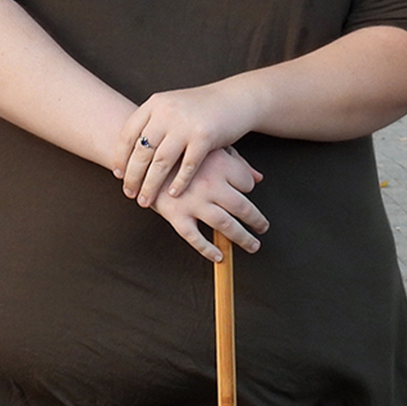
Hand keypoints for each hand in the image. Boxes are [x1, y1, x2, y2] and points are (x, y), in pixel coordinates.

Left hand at [118, 82, 260, 207]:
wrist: (235, 99)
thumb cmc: (201, 108)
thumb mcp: (171, 107)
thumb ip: (152, 123)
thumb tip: (128, 152)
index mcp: (155, 104)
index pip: (128, 134)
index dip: (121, 157)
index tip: (118, 175)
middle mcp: (167, 112)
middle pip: (142, 151)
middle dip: (133, 176)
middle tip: (129, 193)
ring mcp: (186, 125)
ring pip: (161, 162)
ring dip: (151, 184)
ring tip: (145, 200)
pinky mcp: (205, 137)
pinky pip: (187, 166)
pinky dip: (179, 182)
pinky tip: (173, 194)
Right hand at [148, 146, 268, 262]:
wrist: (143, 155)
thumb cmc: (180, 151)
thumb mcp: (210, 149)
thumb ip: (236, 162)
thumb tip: (259, 178)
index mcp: (220, 165)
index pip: (247, 183)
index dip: (248, 188)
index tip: (245, 193)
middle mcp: (211, 185)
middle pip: (243, 207)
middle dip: (257, 220)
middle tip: (263, 227)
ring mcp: (193, 202)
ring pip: (226, 225)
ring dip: (243, 238)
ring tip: (252, 245)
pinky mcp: (176, 215)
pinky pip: (195, 238)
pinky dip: (208, 250)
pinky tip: (219, 256)